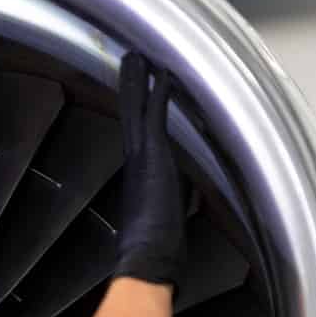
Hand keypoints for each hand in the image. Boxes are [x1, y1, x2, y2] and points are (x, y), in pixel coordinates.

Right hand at [113, 53, 187, 287]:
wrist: (148, 259)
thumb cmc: (159, 249)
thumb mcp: (171, 217)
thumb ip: (177, 197)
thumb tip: (187, 193)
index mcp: (140, 175)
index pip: (137, 134)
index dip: (137, 112)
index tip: (136, 94)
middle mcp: (136, 161)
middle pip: (130, 115)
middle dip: (130, 88)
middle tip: (128, 62)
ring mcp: (142, 156)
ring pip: (136, 110)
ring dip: (136, 82)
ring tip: (134, 57)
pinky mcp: (153, 155)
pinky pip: (154, 115)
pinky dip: (156, 92)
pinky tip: (159, 73)